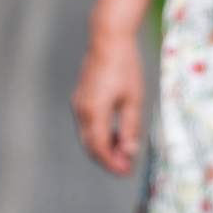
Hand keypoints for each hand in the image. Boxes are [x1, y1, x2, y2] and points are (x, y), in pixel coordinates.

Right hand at [73, 31, 146, 174]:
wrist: (107, 40)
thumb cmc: (124, 67)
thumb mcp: (133, 100)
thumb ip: (130, 128)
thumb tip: (129, 152)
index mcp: (94, 112)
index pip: (100, 148)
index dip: (112, 163)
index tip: (127, 172)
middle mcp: (81, 111)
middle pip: (91, 147)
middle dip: (108, 160)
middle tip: (127, 167)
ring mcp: (78, 105)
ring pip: (88, 137)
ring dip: (105, 149)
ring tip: (124, 152)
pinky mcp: (81, 100)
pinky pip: (88, 126)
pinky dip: (100, 136)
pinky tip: (116, 137)